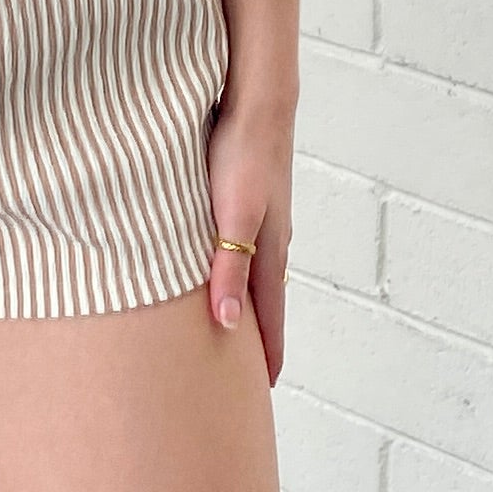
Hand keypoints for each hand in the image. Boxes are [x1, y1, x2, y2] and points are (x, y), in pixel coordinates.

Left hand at [202, 102, 291, 386]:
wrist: (257, 101)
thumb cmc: (242, 156)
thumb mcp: (232, 217)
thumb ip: (229, 268)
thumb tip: (229, 325)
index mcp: (268, 252)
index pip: (270, 317)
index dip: (268, 354)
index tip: (266, 389)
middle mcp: (270, 240)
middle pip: (264, 301)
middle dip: (258, 338)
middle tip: (250, 374)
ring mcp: (262, 219)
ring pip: (253, 274)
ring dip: (247, 304)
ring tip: (236, 329)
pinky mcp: (248, 199)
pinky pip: (243, 248)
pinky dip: (235, 271)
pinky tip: (222, 266)